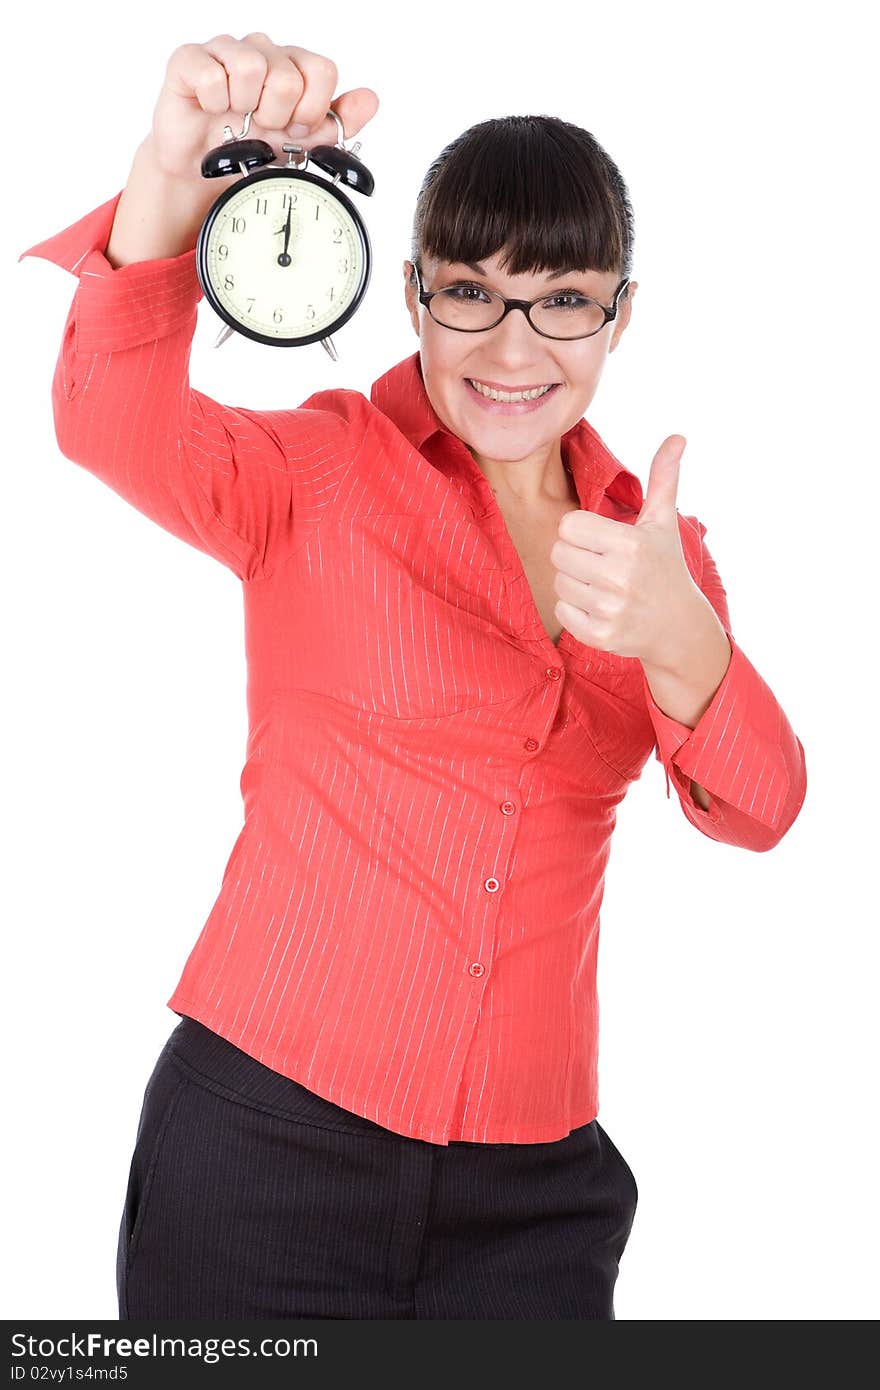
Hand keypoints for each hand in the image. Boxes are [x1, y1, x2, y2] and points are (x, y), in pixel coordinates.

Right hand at [147, 32, 379, 183]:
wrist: (204, 170)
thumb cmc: (251, 148)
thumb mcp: (302, 144)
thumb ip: (338, 122)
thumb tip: (370, 100)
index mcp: (292, 65)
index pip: (322, 71)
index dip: (311, 109)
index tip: (295, 128)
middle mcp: (263, 50)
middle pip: (288, 76)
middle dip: (276, 117)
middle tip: (261, 126)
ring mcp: (227, 50)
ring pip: (251, 68)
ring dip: (244, 108)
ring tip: (235, 118)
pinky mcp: (191, 58)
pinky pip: (212, 75)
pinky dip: (214, 104)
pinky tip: (212, 110)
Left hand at [550, 435, 711, 668]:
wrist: (678, 626)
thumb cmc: (665, 566)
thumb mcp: (663, 522)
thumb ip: (663, 477)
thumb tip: (677, 437)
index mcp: (631, 544)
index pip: (567, 526)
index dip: (579, 530)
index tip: (599, 539)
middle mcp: (620, 578)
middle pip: (559, 553)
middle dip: (575, 556)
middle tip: (600, 564)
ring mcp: (610, 609)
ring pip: (559, 583)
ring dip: (575, 583)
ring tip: (602, 586)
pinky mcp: (600, 636)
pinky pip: (562, 611)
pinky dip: (574, 610)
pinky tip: (599, 607)